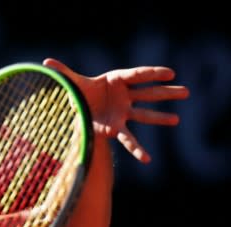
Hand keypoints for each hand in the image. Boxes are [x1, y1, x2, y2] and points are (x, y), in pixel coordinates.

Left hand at [43, 58, 189, 163]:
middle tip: (186, 91)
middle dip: (165, 93)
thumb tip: (45, 63)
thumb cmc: (79, 91)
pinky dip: (137, 150)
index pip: (138, 75)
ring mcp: (123, 112)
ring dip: (160, 118)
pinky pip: (129, 140)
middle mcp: (124, 96)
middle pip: (148, 94)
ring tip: (177, 119)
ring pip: (145, 115)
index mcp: (116, 80)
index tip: (170, 72)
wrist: (79, 107)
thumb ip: (62, 73)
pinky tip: (147, 159)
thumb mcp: (71, 83)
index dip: (153, 73)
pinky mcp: (117, 128)